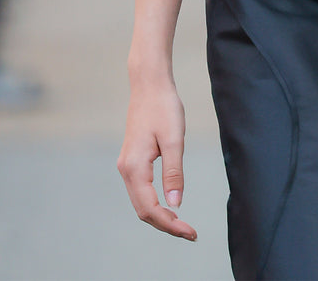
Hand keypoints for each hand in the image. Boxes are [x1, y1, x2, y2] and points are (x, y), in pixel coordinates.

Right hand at [117, 76, 197, 240]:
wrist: (149, 84)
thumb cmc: (163, 107)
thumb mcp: (173, 140)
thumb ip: (174, 173)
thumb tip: (175, 205)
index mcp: (134, 168)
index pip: (150, 209)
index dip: (170, 225)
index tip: (191, 232)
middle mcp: (126, 170)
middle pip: (143, 210)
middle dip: (166, 225)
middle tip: (190, 233)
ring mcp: (127, 165)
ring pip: (141, 202)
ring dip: (160, 216)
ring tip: (182, 224)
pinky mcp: (132, 160)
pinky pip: (141, 191)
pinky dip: (154, 203)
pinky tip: (170, 205)